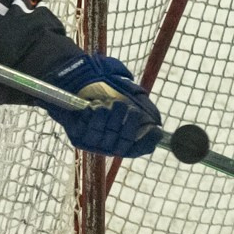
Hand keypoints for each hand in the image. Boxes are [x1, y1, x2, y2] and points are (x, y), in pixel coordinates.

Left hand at [43, 52, 163, 156]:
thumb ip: (146, 109)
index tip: (152, 128)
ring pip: (107, 137)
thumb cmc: (108, 93)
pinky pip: (90, 130)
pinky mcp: (78, 137)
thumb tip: (156, 125)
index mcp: (128, 139)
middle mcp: (112, 146)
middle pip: (125, 142)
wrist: (77, 85)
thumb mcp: (132, 97)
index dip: (149, 140)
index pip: (143, 147)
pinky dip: (94, 115)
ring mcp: (95, 144)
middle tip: (125, 106)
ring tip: (107, 102)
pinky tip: (93, 106)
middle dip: (128, 122)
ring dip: (110, 116)